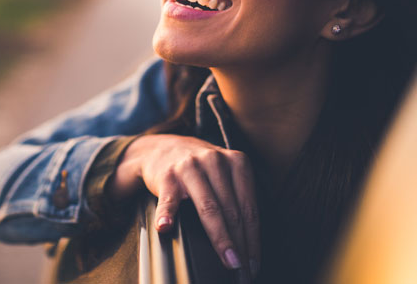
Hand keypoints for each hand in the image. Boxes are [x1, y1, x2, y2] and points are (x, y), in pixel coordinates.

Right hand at [110, 134, 259, 275]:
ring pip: (209, 207)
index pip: (249, 207)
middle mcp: (215, 162)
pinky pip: (169, 200)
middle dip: (240, 243)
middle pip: (232, 210)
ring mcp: (190, 168)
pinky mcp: (167, 177)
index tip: (253, 262)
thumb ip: (239, 197)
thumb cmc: (201, 168)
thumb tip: (251, 241)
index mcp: (236, 162)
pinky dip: (167, 215)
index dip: (253, 237)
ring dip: (220, 238)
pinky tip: (166, 228)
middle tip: (243, 268)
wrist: (163, 149)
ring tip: (227, 259)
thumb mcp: (226, 172)